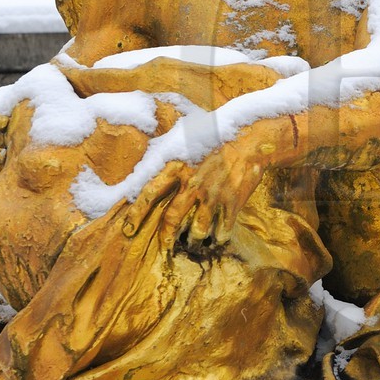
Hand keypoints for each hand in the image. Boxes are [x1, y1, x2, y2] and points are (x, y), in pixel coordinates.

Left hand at [122, 139, 268, 256]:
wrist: (251, 137)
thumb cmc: (215, 133)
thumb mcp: (184, 135)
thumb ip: (166, 152)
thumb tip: (146, 163)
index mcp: (176, 165)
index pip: (149, 193)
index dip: (136, 214)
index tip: (128, 229)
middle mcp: (192, 183)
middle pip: (172, 219)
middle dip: (166, 237)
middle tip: (164, 246)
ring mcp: (213, 195)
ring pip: (197, 229)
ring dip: (193, 239)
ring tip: (193, 241)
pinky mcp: (232, 202)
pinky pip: (222, 229)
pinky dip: (218, 236)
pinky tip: (217, 237)